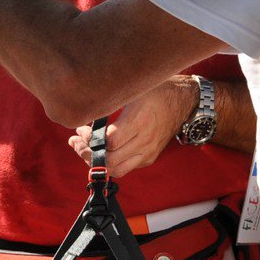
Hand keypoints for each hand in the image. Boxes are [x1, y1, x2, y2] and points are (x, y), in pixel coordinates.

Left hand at [68, 76, 196, 177]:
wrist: (184, 101)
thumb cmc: (157, 90)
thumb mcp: (135, 89)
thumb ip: (112, 98)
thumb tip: (85, 101)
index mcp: (140, 120)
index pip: (110, 142)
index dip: (90, 139)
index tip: (81, 129)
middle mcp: (145, 140)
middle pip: (110, 161)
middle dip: (87, 154)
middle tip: (75, 143)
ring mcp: (148, 152)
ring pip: (117, 170)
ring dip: (96, 163)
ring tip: (83, 150)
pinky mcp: (149, 158)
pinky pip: (125, 167)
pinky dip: (109, 162)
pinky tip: (99, 150)